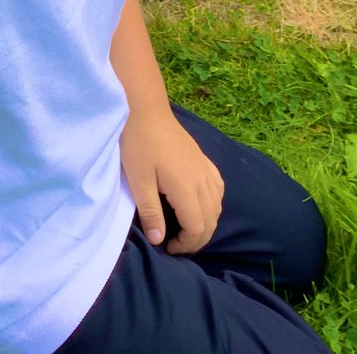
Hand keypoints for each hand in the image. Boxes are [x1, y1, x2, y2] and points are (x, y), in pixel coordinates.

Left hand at [120, 107, 223, 254]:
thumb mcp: (138, 180)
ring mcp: (205, 167)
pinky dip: (213, 203)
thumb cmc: (138, 143)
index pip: (198, 228)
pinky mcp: (202, 158)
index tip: (169, 248)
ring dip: (206, 223)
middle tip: (177, 244)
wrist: (145, 109)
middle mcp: (202, 180)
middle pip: (211, 220)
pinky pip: (217, 187)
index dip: (187, 244)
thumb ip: (151, 212)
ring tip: (187, 229)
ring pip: (217, 205)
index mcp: (186, 188)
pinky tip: (200, 203)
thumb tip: (159, 241)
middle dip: (197, 238)